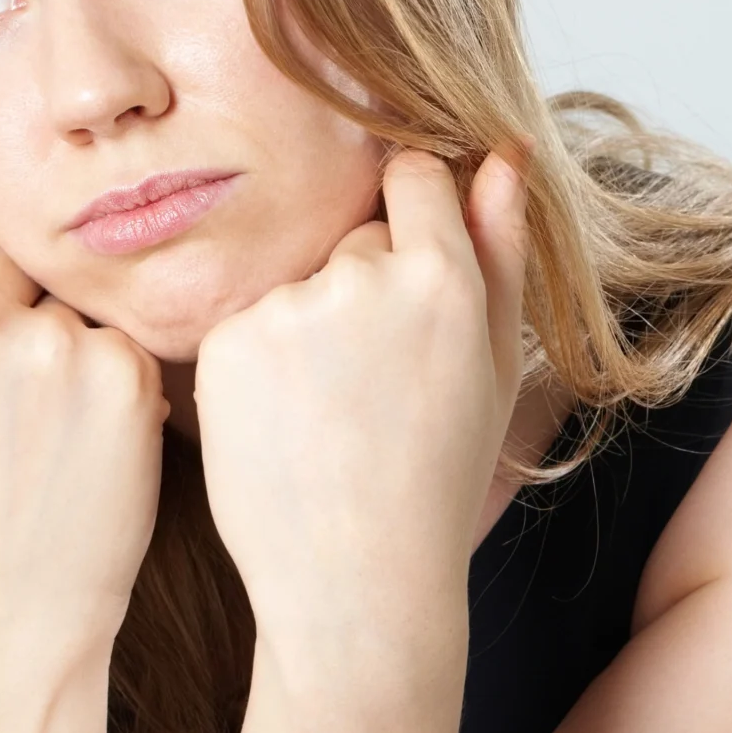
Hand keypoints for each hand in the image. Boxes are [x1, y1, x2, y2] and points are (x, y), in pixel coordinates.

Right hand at [0, 193, 166, 645]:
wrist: (11, 599)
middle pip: (28, 247)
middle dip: (39, 296)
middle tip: (31, 383)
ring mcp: (46, 343)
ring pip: (85, 296)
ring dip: (87, 340)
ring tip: (58, 423)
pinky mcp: (122, 374)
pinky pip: (135, 340)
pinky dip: (129, 380)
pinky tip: (99, 439)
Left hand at [193, 150, 527, 677]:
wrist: (356, 581)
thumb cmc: (438, 480)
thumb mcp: (493, 369)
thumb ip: (501, 252)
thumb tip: (506, 151)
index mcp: (442, 279)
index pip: (415, 176)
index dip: (414, 221)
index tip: (411, 279)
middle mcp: (362, 279)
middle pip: (354, 234)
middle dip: (365, 287)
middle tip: (378, 388)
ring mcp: (286, 310)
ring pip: (299, 279)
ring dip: (310, 326)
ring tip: (332, 415)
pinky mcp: (225, 344)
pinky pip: (247, 321)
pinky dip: (260, 363)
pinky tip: (286, 425)